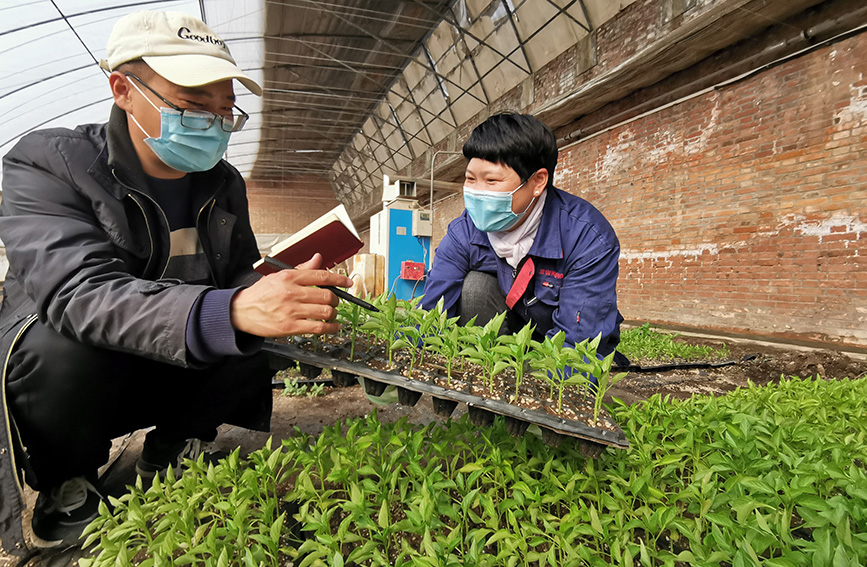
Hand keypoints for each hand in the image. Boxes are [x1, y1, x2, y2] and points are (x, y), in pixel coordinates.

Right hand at [230, 254, 354, 336]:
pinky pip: (318, 328)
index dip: (339, 279)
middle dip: (335, 300)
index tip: (348, 282)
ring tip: (332, 314)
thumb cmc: (260, 294)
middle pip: (327, 296)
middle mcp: (291, 293)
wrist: (241, 311)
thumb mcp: (279, 276)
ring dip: (334, 314)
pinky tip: (332, 326)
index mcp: (289, 277)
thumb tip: (318, 259)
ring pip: (325, 312)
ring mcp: (291, 311)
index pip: (321, 276)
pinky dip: (330, 328)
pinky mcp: (290, 327)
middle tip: (334, 301)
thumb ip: (302, 269)